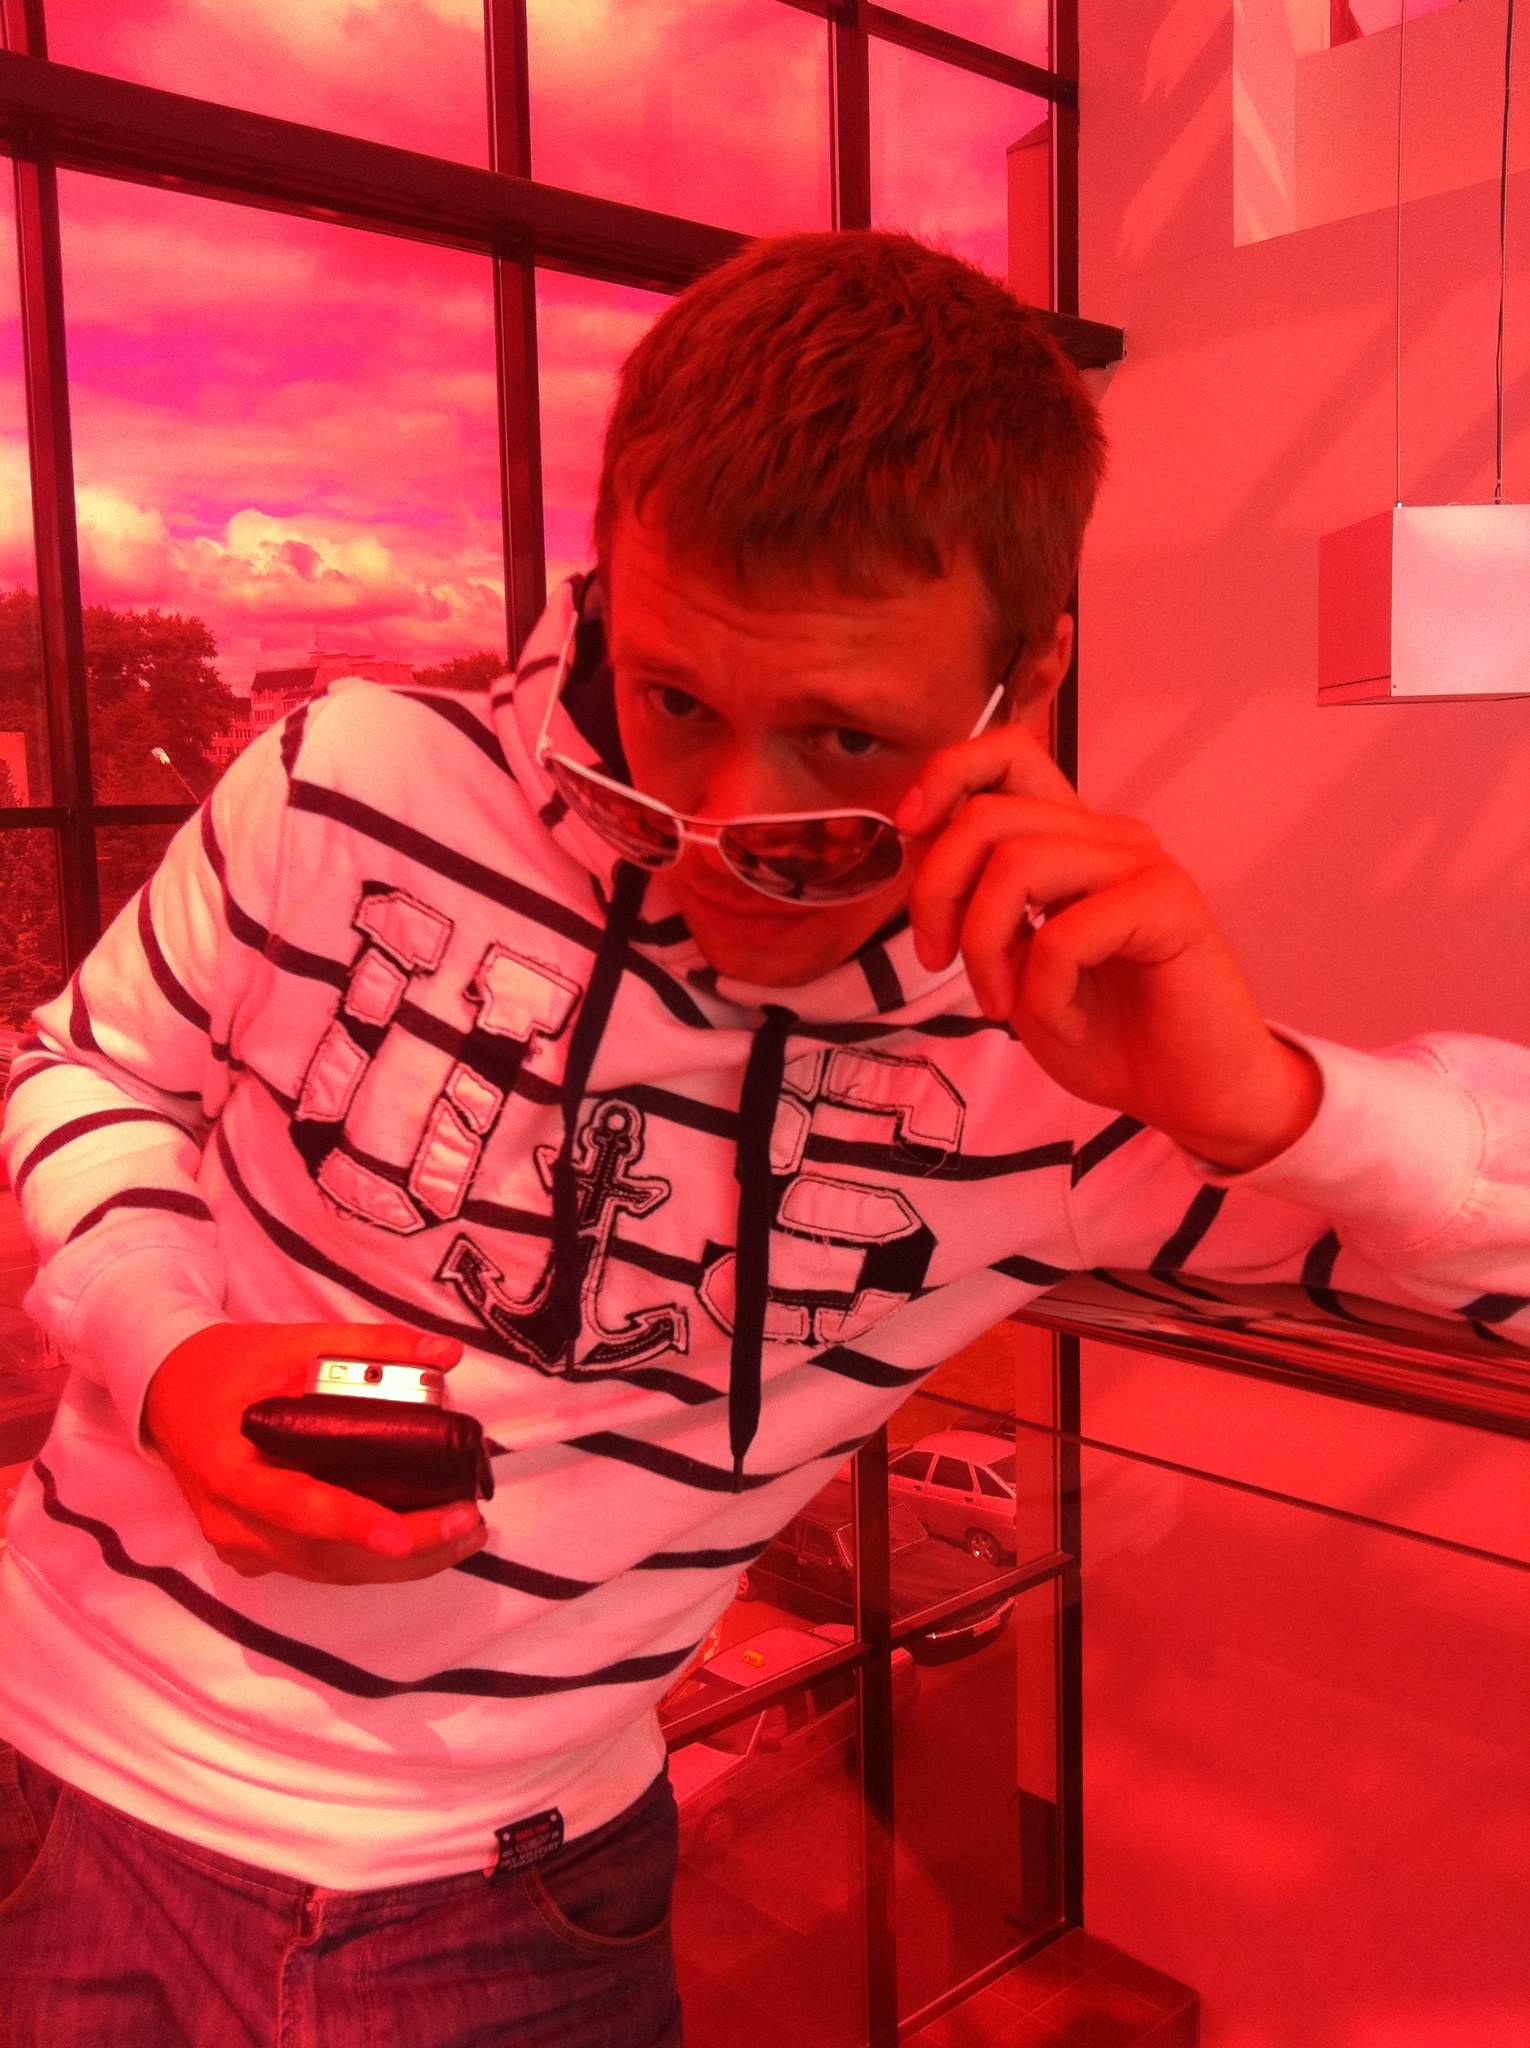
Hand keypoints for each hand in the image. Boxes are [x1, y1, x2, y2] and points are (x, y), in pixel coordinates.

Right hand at [143, 1322, 488, 1583]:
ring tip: (462, 1537)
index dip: (349, 1524)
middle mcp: (231, 1521)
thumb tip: (446, 1355)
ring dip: (399, 1565)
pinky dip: (369, 1562)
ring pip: (327, 1572)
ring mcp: (239, 1544)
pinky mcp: (252, 1552)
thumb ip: (371, 1347)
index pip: (294, 1507)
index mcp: (231, 1470)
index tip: (401, 1534)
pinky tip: (420, 1544)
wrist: (167, 1390)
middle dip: (404, 1551)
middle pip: (323, 1557)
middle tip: (468, 1525)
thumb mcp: (295, 1341)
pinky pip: (316, 1568)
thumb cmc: (232, 1365)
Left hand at [897, 723, 1321, 1171]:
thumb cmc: (1105, 1032)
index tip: (907, 830)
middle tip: (936, 962)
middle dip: (936, 893)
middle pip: (988, 814)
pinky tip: (1066, 1026)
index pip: (1008, 753)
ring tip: (1003, 1007)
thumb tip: (918, 836)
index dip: (946, 773)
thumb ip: (974, 899)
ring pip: (1016, 864)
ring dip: (985, 950)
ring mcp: (1143, 866)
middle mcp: (1108, 838)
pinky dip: (1043, 994)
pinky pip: (1065, 934)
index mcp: (1071, 840)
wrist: (1190, 1094)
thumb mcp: (1012, 964)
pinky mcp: (1170, 906)